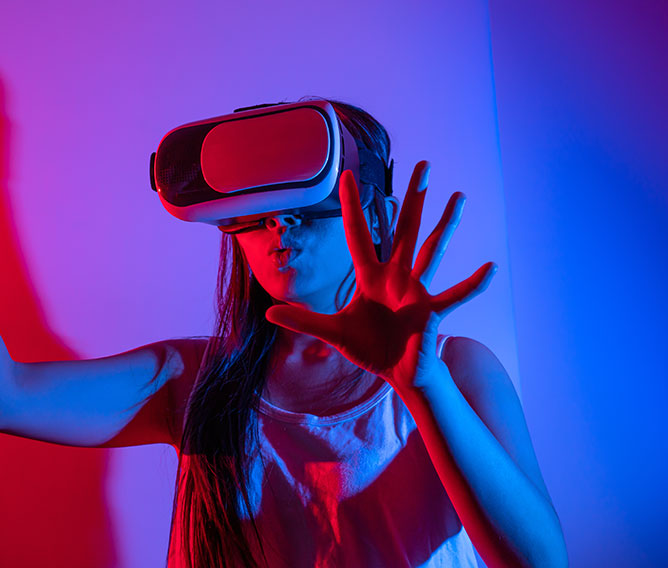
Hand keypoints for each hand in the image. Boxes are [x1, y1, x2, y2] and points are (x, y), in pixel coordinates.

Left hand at [265, 161, 495, 391]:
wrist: (397, 373)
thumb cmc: (370, 348)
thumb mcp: (332, 332)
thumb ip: (303, 320)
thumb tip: (270, 312)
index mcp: (371, 276)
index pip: (358, 233)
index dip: (352, 206)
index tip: (347, 175)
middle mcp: (396, 275)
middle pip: (405, 229)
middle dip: (413, 198)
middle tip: (423, 164)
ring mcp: (417, 290)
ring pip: (432, 250)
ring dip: (446, 224)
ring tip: (459, 195)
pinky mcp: (431, 311)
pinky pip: (454, 296)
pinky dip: (472, 284)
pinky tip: (490, 268)